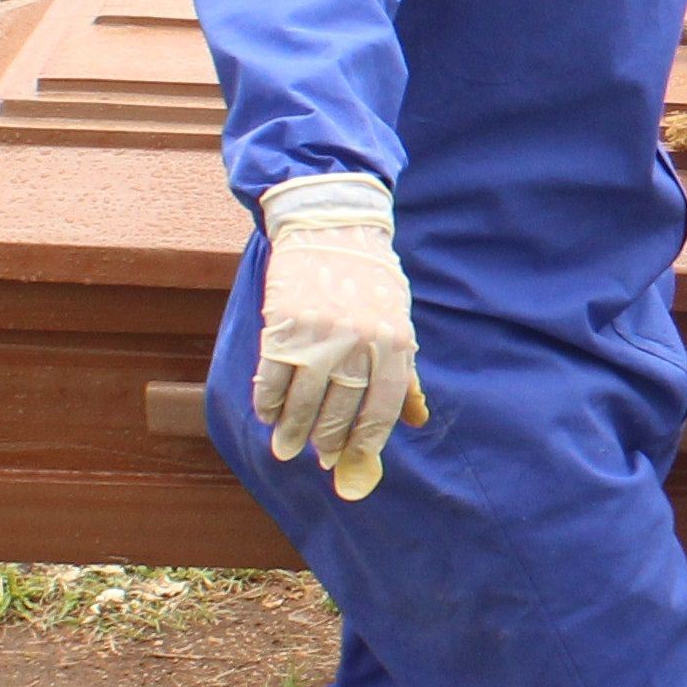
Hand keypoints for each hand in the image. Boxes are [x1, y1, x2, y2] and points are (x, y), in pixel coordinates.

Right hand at [249, 174, 421, 496]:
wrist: (332, 227)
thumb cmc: (370, 283)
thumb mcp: (398, 323)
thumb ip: (406, 373)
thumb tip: (417, 421)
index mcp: (395, 344)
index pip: (381, 410)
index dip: (364, 441)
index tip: (349, 459)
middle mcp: (359, 342)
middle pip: (339, 410)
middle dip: (325, 440)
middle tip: (316, 457)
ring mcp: (320, 334)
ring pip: (303, 400)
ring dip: (292, 430)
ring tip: (286, 447)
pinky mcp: (285, 324)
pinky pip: (273, 377)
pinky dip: (269, 401)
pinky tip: (268, 413)